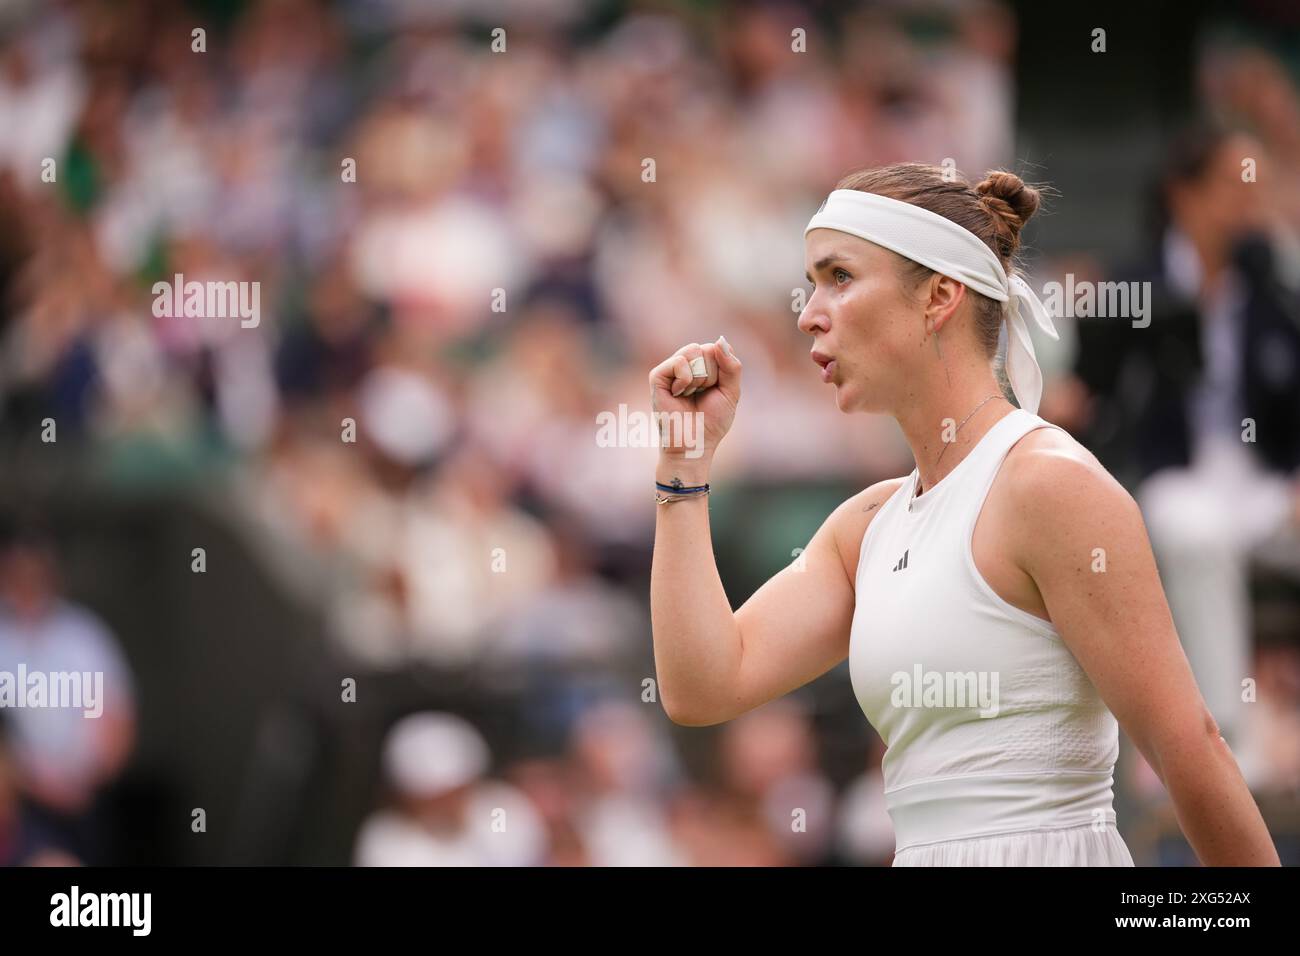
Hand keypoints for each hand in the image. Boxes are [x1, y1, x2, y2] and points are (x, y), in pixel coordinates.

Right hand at [648, 336, 741, 462]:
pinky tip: (678, 394)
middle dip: (712, 375)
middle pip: (707, 348)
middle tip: (700, 395)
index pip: (718, 349)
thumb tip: (719, 340)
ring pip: (694, 351)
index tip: (715, 391)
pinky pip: (679, 362)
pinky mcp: (657, 376)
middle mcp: (685, 364)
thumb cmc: (711, 422)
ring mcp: (670, 369)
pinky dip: (686, 380)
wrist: (694, 444)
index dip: (723, 370)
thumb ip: (732, 366)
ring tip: (689, 395)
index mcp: (702, 366)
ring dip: (700, 379)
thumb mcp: (731, 392)